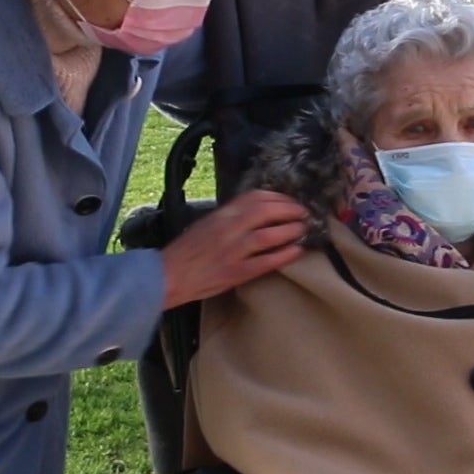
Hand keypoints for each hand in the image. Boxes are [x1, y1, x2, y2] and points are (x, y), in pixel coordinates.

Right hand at [160, 191, 308, 307]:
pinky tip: (297, 250)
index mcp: (221, 215)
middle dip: (290, 210)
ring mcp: (233, 251)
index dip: (278, 197)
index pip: (255, 198)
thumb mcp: (208, 223)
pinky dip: (284, 255)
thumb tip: (259, 211)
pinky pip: (266, 262)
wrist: (169, 275)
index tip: (290, 201)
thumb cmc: (188, 250)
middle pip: (265, 212)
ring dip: (290, 230)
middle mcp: (228, 229)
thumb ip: (231, 216)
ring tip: (304, 229)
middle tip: (304, 213)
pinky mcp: (236, 273)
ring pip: (268, 236)